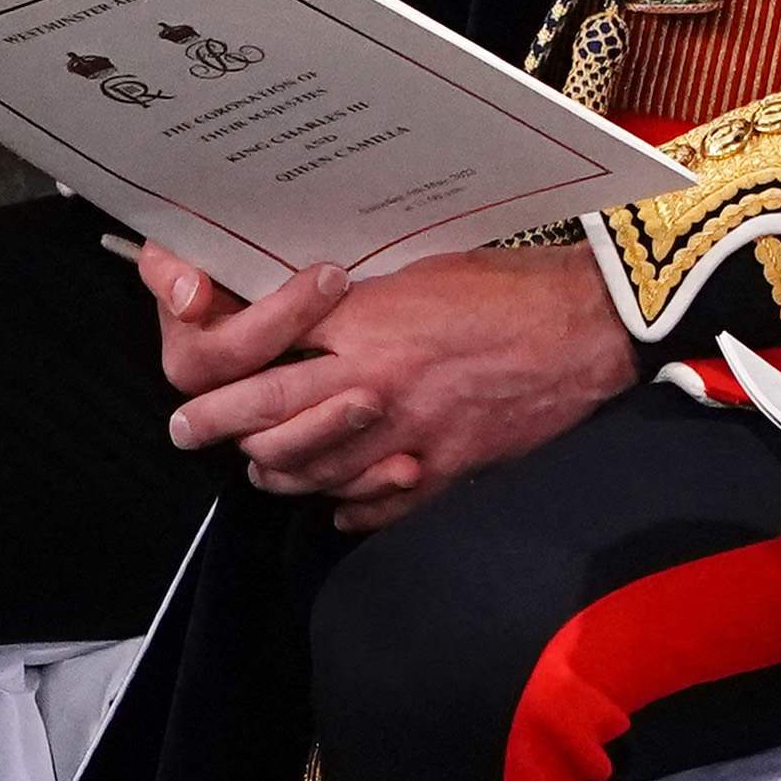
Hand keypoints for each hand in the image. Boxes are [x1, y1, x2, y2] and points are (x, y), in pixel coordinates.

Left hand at [149, 241, 637, 533]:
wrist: (590, 326)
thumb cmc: (511, 287)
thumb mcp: (419, 274)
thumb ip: (358, 309)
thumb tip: (307, 325)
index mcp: (364, 325)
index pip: (256, 363)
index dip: (212, 384)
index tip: (192, 391)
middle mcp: (374, 384)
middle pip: (266, 423)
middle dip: (215, 429)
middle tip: (190, 432)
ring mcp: (409, 435)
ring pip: (310, 474)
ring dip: (278, 472)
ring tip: (264, 464)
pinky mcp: (446, 468)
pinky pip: (375, 505)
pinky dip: (348, 507)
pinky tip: (339, 500)